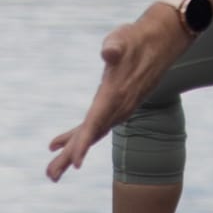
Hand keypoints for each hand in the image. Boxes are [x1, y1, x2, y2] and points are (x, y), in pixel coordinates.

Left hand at [46, 4, 186, 180]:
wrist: (162, 41)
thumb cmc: (137, 38)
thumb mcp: (124, 37)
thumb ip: (115, 46)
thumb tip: (109, 52)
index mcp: (115, 93)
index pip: (97, 121)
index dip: (85, 141)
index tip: (75, 163)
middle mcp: (118, 106)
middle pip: (92, 135)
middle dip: (71, 155)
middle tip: (50, 175)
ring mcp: (119, 108)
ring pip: (93, 134)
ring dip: (72, 151)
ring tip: (53, 171)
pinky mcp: (116, 106)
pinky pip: (95, 126)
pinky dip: (78, 136)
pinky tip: (60, 143)